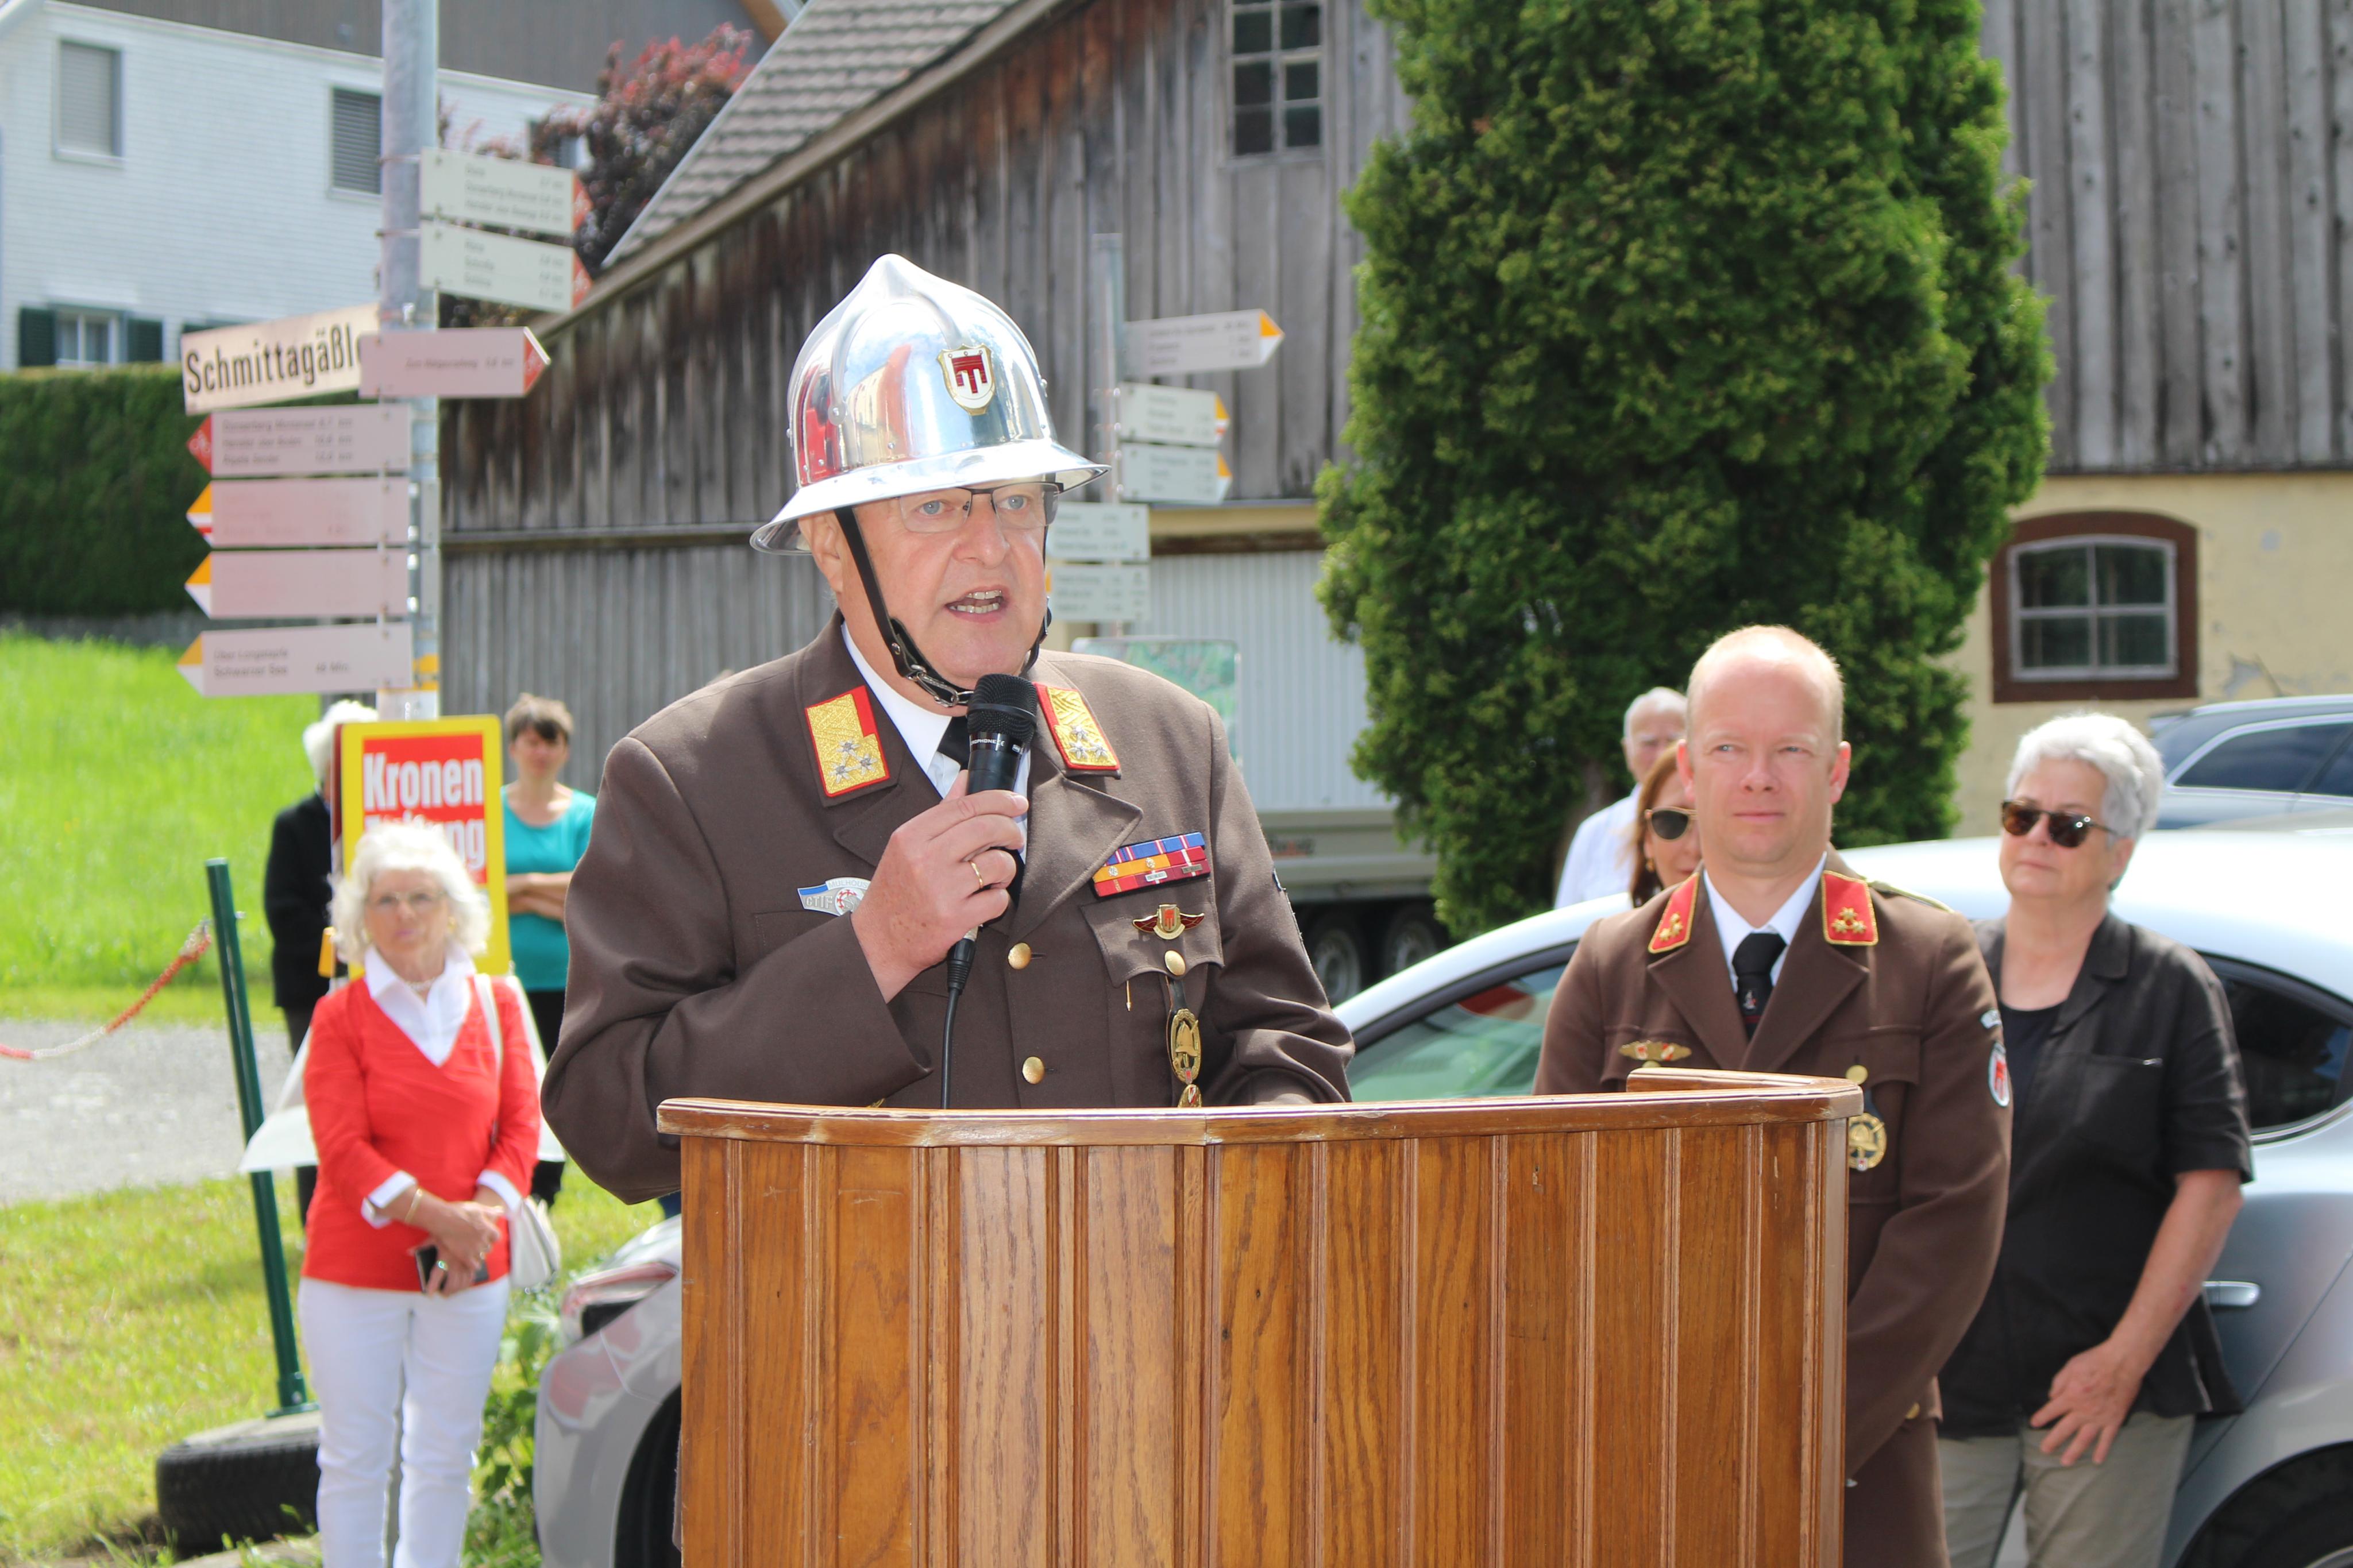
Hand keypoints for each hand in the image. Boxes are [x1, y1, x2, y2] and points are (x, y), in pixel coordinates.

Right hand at [412, 1191, 501, 1288]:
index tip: (485, 1235)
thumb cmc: (460, 1212)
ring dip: (478, 1254)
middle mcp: (483, 1240)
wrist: (443, 1219)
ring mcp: (474, 1249)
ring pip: (482, 1256)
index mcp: (488, 1229)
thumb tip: (501, 1211)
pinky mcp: (464, 1256)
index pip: (496, 1237)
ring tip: (470, 1251)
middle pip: (489, 1247)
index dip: (491, 1237)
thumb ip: (490, 1212)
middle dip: (483, 1245)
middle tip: (474, 1243)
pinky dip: (473, 1264)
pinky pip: (475, 1266)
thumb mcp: (477, 1208)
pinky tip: (468, 1260)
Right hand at [849, 773, 1027, 999]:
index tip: (1017, 803)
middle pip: (986, 829)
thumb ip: (941, 813)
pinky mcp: (956, 918)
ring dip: (1006, 869)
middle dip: (1011, 830)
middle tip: (1015, 838)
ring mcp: (941, 890)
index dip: (999, 800)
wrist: (878, 941)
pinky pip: (998, 900)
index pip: (965, 806)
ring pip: (998, 864)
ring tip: (994, 876)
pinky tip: (983, 901)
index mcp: (911, 836)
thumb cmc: (895, 892)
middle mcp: (925, 859)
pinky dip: (998, 899)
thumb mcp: (907, 846)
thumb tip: (966, 780)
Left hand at [2030, 1337, 2149, 1465]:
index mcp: (2071, 1396)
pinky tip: (2097, 1460)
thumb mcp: (2071, 1366)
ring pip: (2084, 1439)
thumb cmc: (2095, 1361)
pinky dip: (2102, 1450)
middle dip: (2053, 1441)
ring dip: (2074, 1452)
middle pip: (2064, 1429)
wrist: (2123, 1362)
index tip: (2034, 1424)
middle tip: (2044, 1450)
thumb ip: (2059, 1383)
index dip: (2042, 1417)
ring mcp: (2100, 1417)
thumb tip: (2052, 1397)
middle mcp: (2083, 1410)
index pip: (2051, 1410)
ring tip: (2065, 1462)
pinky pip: (2107, 1439)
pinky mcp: (2115, 1420)